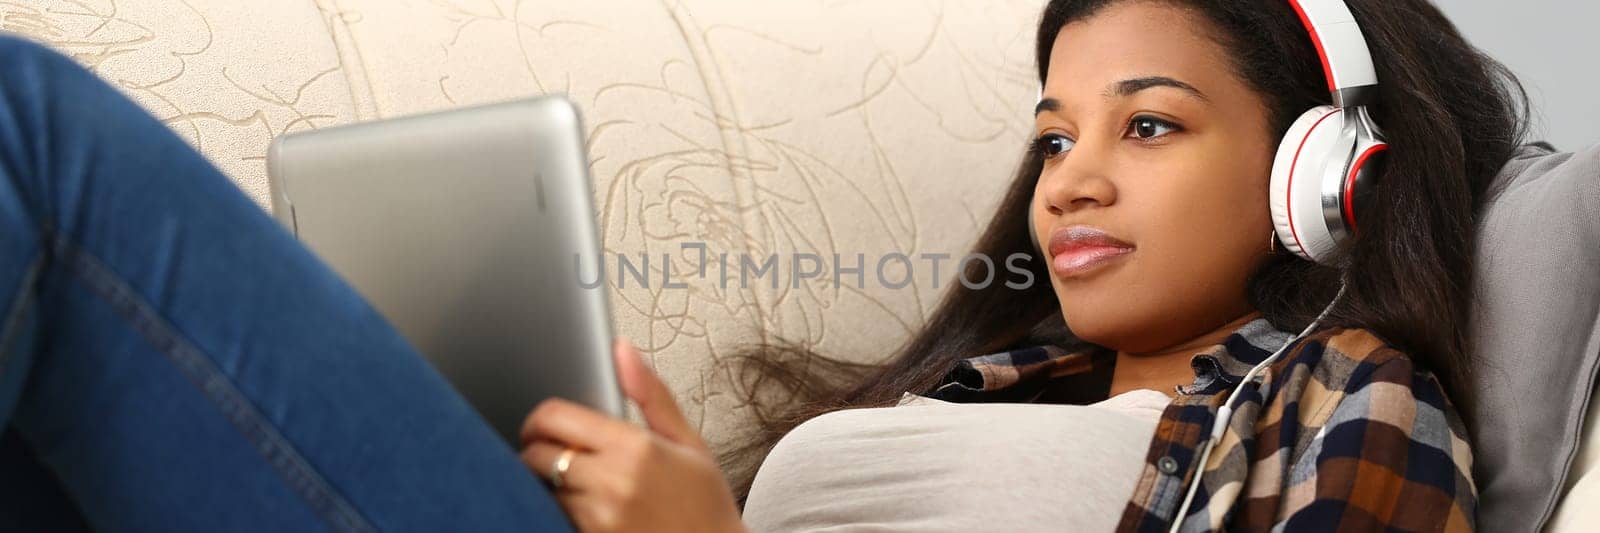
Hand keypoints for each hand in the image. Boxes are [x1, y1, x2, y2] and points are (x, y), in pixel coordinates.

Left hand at [520, 339, 746, 532]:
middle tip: (558, 454)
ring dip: (549, 484)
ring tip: (579, 484)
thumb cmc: (706, 504)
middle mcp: (613, 483)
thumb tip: (621, 350)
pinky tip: (586, 509)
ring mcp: (598, 518)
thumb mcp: (688, 442)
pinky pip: (554, 517)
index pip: (554, 417)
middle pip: (537, 455)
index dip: (541, 418)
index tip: (546, 425)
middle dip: (539, 450)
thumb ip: (651, 394)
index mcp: (636, 448)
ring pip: (541, 490)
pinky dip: (559, 510)